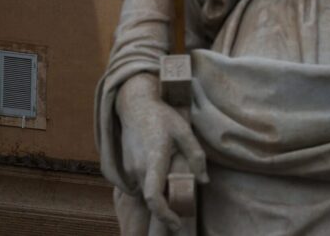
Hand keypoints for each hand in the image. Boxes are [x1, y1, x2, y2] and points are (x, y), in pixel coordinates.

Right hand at [116, 73, 208, 231]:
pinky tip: (161, 170)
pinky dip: (152, 184)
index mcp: (154, 159)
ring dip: (160, 192)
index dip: (164, 214)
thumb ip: (196, 157)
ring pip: (146, 191)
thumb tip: (205, 181)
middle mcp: (137, 168)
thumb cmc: (162, 117)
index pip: (154, 196)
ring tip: (172, 177)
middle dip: (167, 204)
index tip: (176, 223)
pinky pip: (140, 184)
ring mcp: (129, 169)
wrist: (135, 106)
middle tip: (183, 199)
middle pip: (152, 197)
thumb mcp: (185, 132)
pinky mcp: (125, 168)